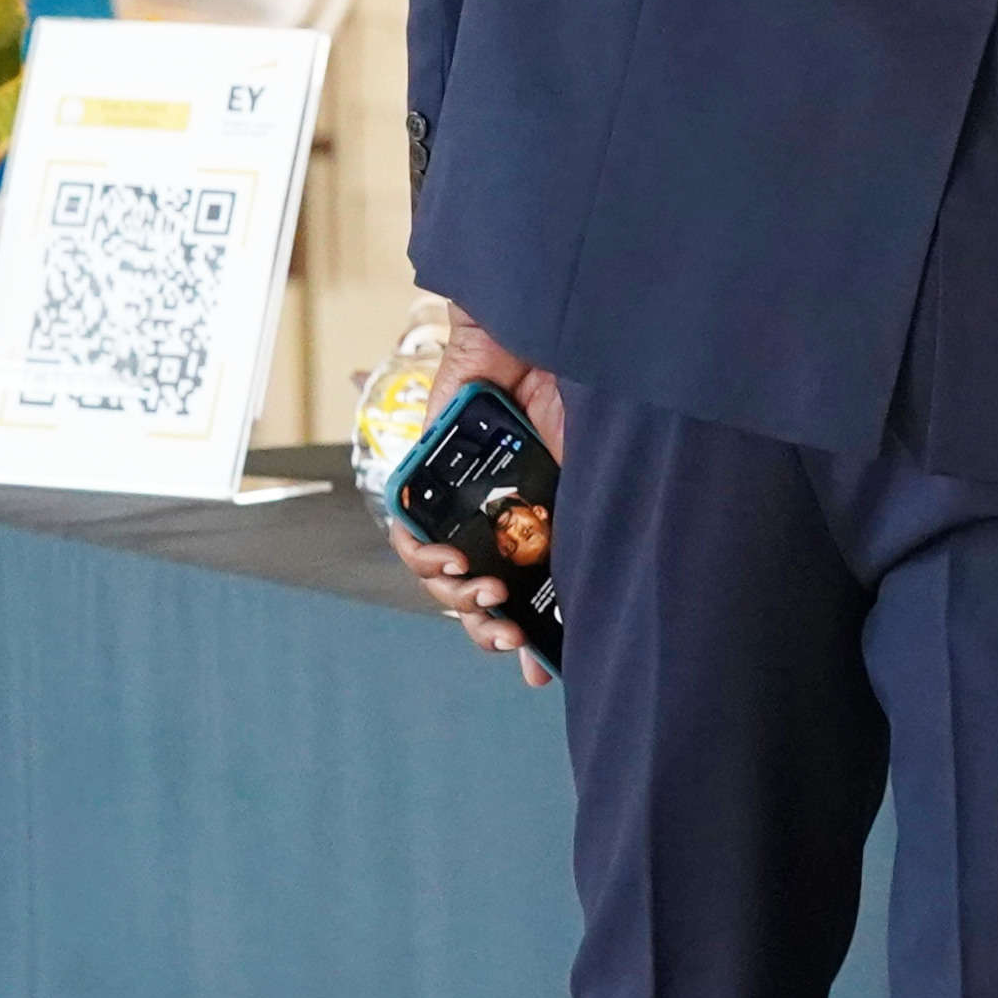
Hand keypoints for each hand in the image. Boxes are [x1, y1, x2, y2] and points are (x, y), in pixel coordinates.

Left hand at [379, 301, 568, 689]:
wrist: (538, 330)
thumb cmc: (574, 390)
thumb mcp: (588, 470)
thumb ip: (580, 523)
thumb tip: (589, 590)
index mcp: (533, 519)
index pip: (520, 590)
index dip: (525, 634)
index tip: (537, 667)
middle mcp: (490, 514)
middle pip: (471, 594)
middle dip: (486, 626)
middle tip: (505, 634)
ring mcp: (454, 497)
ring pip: (436, 575)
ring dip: (457, 598)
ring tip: (484, 594)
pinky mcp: (421, 473)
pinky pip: (407, 531)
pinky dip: (424, 556)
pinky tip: (451, 560)